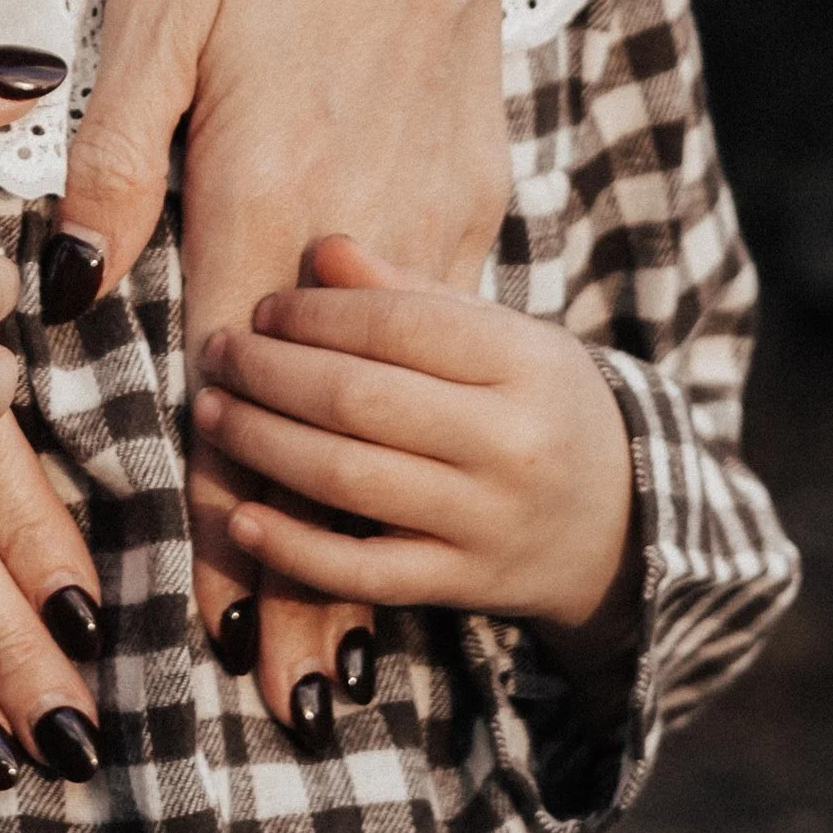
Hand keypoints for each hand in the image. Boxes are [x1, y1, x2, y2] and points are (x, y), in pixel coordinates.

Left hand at [49, 0, 536, 735]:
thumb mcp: (154, 22)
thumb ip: (108, 163)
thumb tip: (63, 291)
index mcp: (263, 195)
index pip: (231, 395)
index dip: (217, 521)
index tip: (204, 637)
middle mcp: (357, 231)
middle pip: (324, 435)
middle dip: (301, 572)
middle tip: (278, 696)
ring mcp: (431, 214)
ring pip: (391, 402)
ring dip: (369, 513)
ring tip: (342, 635)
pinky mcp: (472, 186)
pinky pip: (434, 331)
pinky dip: (414, 419)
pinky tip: (407, 469)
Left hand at [191, 234, 639, 692]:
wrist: (621, 519)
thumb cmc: (539, 405)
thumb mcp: (500, 336)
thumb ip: (409, 295)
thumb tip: (323, 247)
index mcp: (524, 363)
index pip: (396, 326)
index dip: (313, 315)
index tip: (262, 309)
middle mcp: (510, 444)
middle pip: (359, 400)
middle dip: (270, 374)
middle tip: (219, 354)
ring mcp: (486, 521)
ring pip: (349, 481)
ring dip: (263, 444)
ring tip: (212, 413)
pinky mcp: (463, 585)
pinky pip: (364, 573)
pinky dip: (294, 550)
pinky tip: (241, 518)